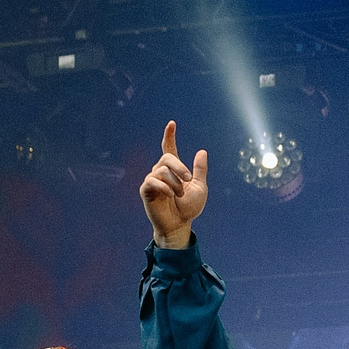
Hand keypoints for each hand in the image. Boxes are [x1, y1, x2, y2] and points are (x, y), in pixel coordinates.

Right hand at [141, 122, 208, 246]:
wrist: (179, 225)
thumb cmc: (189, 208)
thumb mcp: (199, 188)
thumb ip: (199, 170)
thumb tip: (202, 151)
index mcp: (174, 170)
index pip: (168, 148)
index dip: (169, 136)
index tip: (172, 123)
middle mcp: (161, 172)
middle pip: (167, 158)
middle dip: (180, 167)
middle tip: (188, 180)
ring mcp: (152, 180)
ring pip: (162, 170)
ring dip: (175, 183)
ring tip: (179, 195)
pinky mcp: (146, 190)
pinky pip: (152, 181)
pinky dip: (164, 187)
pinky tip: (171, 195)